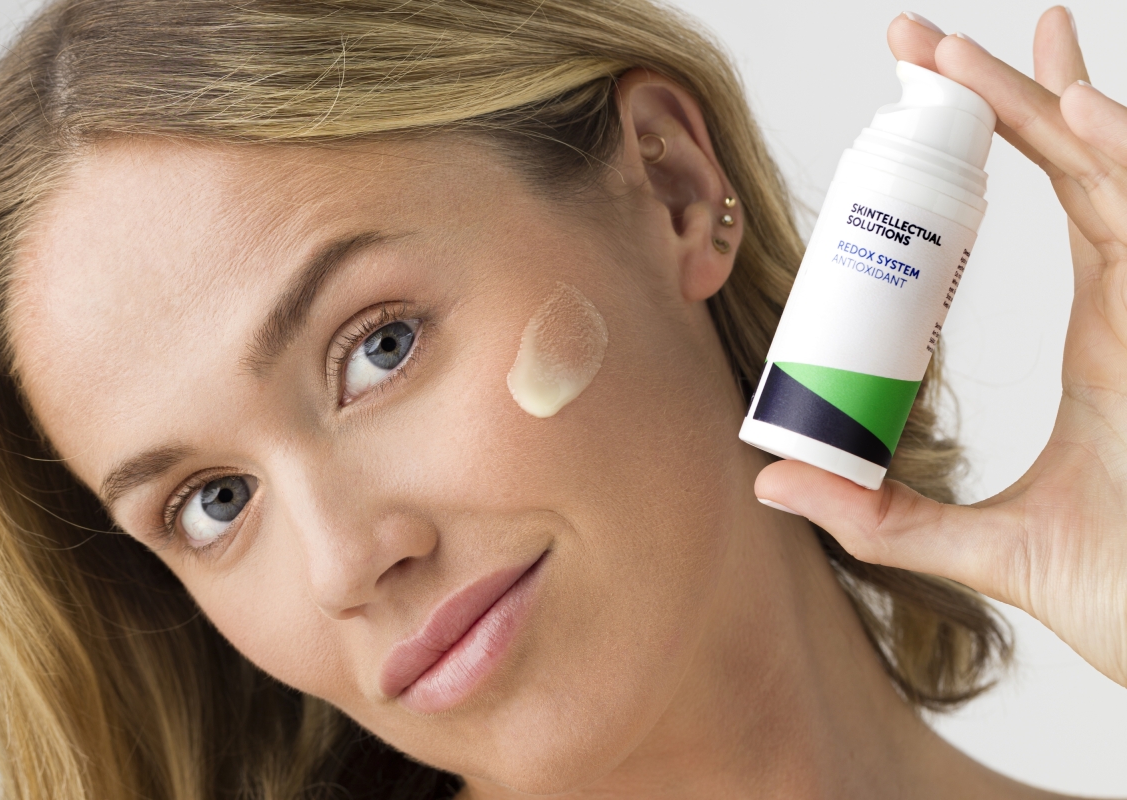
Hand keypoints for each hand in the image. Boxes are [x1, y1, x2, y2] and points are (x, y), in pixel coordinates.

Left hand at [755, 7, 1126, 686]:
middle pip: (1072, 163)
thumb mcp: (965, 542)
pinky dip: (1121, 162)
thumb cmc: (1114, 587)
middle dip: (1003, 95)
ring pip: (1110, 172)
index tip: (926, 99)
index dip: (997, 144)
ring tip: (975, 48)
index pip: (1049, 202)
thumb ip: (875, 514)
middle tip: (924, 43)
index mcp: (1100, 329)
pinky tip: (1075, 112)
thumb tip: (768, 482)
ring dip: (1045, 103)